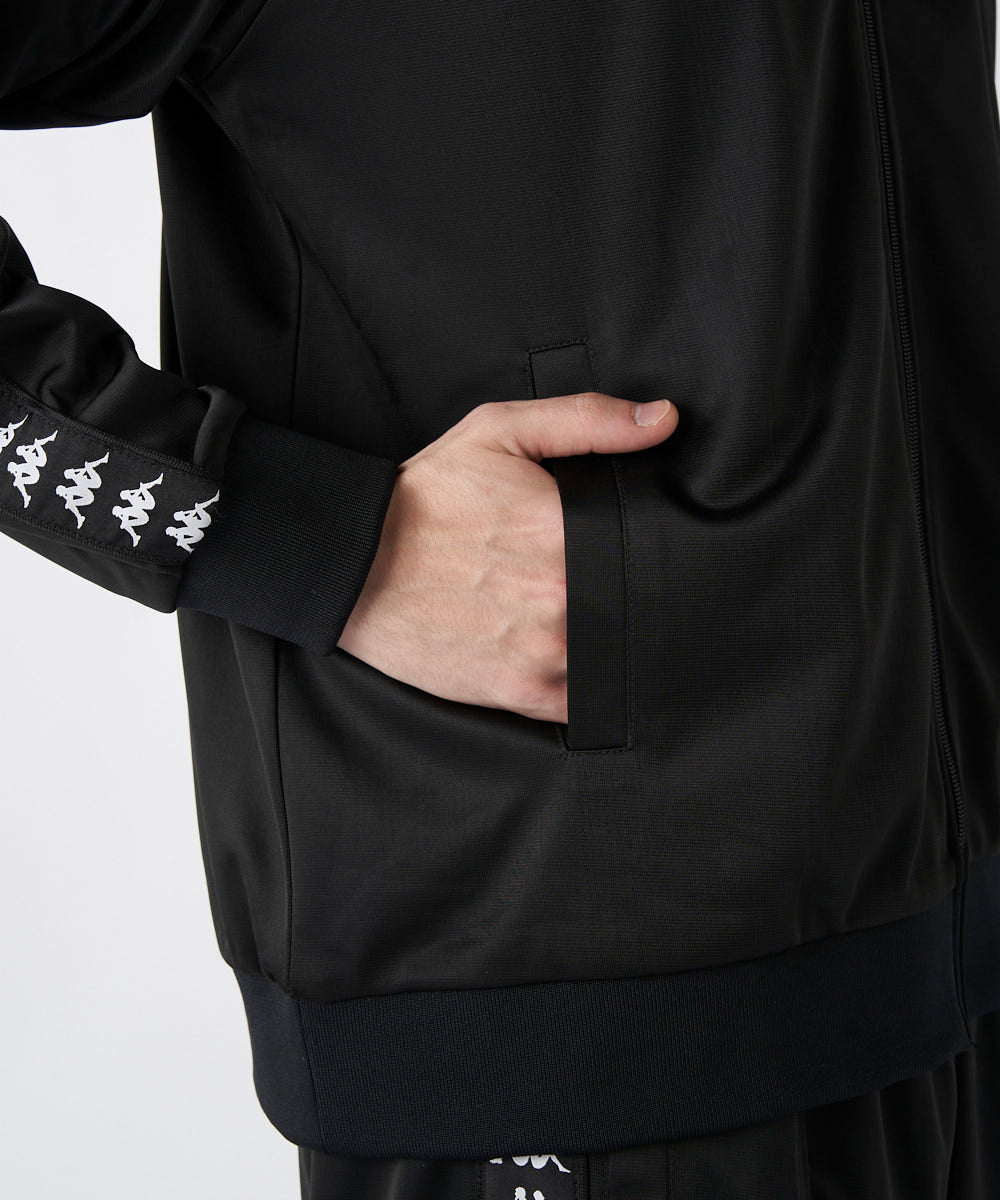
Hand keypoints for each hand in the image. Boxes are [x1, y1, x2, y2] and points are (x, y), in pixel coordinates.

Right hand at [337, 392, 678, 722]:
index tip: (644, 547)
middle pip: (638, 603)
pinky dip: (588, 683)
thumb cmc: (424, 498)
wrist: (351, 564)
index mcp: (564, 531)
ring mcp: (544, 651)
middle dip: (633, 592)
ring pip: (617, 653)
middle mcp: (562, 597)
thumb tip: (664, 420)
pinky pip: (587, 700)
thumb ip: (586, 420)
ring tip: (591, 617)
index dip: (656, 548)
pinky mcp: (522, 692)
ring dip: (614, 640)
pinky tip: (571, 657)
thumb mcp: (498, 433)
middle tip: (614, 580)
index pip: (649, 547)